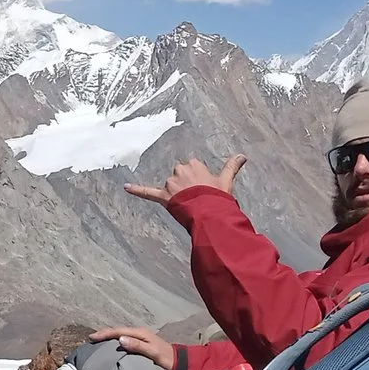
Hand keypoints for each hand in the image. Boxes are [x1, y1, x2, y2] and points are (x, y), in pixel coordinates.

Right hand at [88, 325, 174, 368]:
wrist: (179, 361)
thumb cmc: (166, 358)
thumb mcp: (152, 352)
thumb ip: (137, 346)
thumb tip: (120, 339)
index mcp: (140, 333)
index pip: (118, 331)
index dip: (104, 334)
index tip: (92, 337)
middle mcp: (139, 332)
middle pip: (117, 331)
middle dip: (104, 333)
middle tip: (91, 338)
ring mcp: (140, 337)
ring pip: (120, 334)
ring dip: (109, 336)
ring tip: (97, 340)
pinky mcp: (141, 342)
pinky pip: (124, 339)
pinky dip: (115, 340)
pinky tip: (111, 345)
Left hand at [125, 154, 245, 205]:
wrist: (209, 213)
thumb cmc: (218, 197)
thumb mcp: (226, 181)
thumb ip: (232, 166)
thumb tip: (243, 156)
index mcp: (194, 165)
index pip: (192, 168)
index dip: (197, 180)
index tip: (204, 188)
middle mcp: (180, 171)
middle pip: (179, 175)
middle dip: (185, 185)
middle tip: (197, 198)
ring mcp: (171, 184)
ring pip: (169, 186)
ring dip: (176, 194)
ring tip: (189, 206)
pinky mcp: (163, 196)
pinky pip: (147, 192)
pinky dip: (137, 190)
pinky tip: (126, 187)